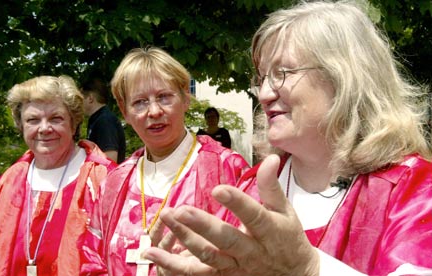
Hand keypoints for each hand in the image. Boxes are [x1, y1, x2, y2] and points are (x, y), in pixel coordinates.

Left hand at [143, 154, 319, 274]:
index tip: (219, 189)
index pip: (254, 216)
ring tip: (166, 218)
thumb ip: (272, 186)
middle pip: (225, 240)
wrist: (293, 274)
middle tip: (180, 210)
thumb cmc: (287, 237)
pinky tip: (152, 252)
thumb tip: (271, 158)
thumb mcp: (285, 211)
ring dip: (184, 239)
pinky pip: (195, 273)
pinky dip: (172, 265)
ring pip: (207, 256)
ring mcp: (235, 267)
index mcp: (269, 231)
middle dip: (202, 226)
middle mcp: (251, 251)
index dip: (237, 203)